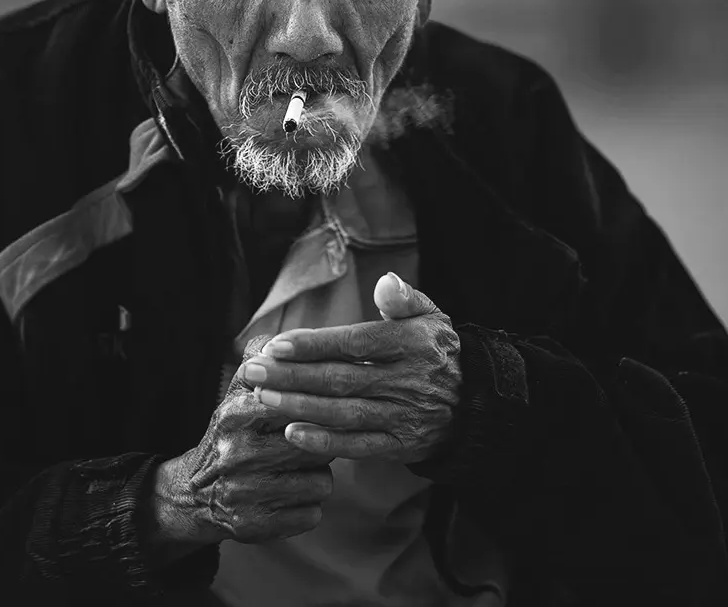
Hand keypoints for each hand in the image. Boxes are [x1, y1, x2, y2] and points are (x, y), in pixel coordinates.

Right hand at [148, 335, 335, 557]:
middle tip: (315, 439)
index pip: (292, 403)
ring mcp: (245, 493)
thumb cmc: (232, 434)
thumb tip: (279, 341)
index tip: (327, 405)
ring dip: (319, 474)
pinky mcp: (254, 526)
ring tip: (301, 467)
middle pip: (313, 444)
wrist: (194, 493)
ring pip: (320, 480)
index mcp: (234, 414)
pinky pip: (312, 513)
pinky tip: (292, 494)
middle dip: (322, 442)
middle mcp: (236, 454)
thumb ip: (260, 361)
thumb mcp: (238, 393)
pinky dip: (309, 504)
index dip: (316, 405)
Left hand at [238, 272, 461, 462]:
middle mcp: (406, 381)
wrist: (475, 405)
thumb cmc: (437, 351)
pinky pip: (358, 446)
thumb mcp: (431, 316)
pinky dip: (324, 442)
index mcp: (411, 344)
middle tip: (252, 369)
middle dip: (292, 375)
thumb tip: (385, 281)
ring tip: (263, 396)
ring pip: (343, 413)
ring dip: (299, 406)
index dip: (315, 345)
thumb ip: (404, 298)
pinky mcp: (399, 445)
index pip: (355, 343)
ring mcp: (403, 416)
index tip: (277, 344)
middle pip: (341, 378)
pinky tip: (292, 434)